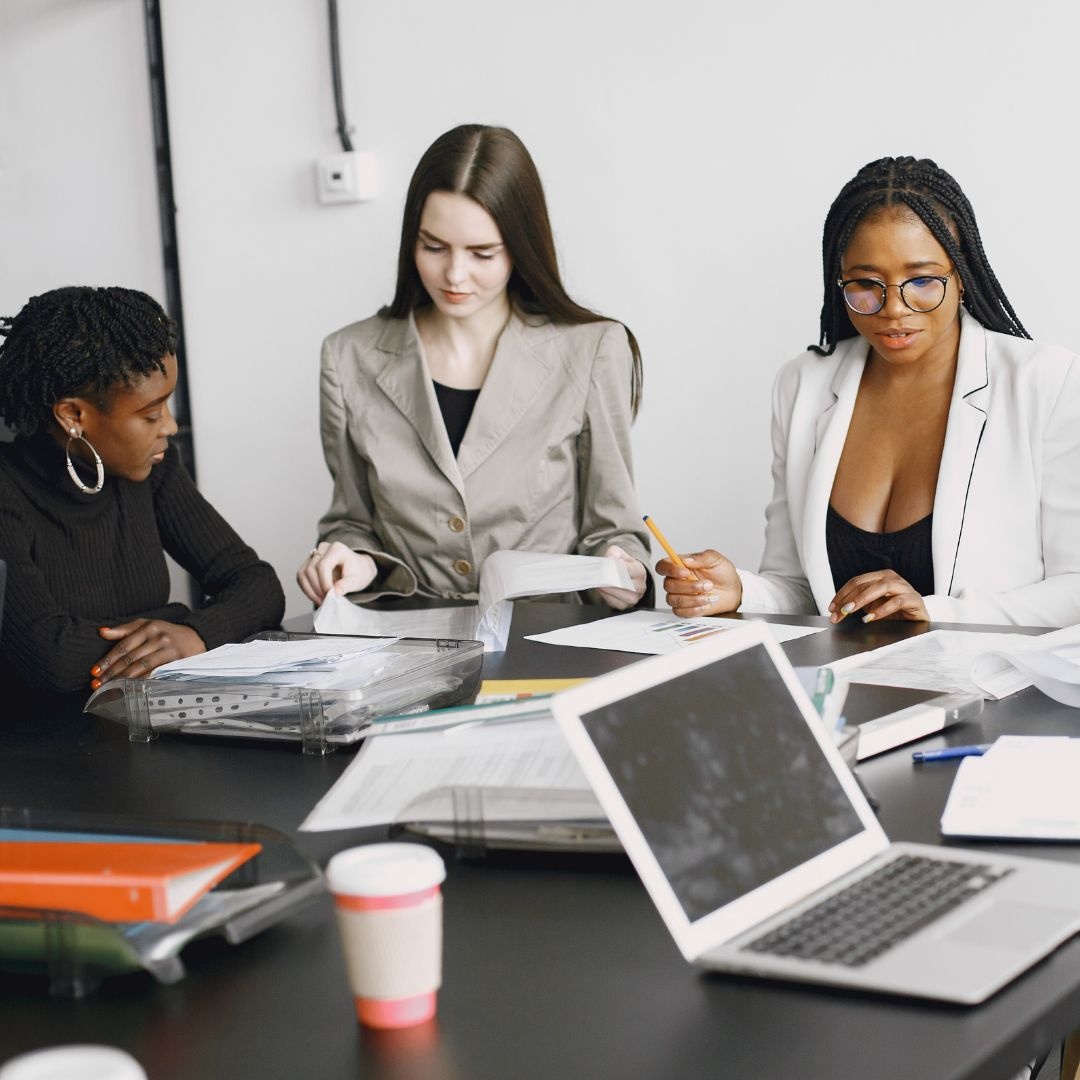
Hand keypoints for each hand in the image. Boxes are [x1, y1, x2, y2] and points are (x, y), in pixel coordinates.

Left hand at [91, 620, 205, 687]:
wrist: (194, 638)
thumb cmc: (165, 632)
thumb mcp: (146, 625)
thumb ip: (124, 629)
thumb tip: (101, 632)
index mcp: (148, 628)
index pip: (123, 646)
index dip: (107, 660)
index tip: (95, 671)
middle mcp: (159, 638)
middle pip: (130, 658)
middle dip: (112, 673)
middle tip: (97, 684)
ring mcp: (168, 650)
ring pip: (141, 667)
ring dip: (123, 680)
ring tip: (109, 688)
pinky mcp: (176, 662)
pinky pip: (155, 674)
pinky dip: (141, 682)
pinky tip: (130, 688)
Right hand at [296, 541, 376, 604]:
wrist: (358, 568)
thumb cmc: (358, 571)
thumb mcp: (357, 579)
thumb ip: (346, 585)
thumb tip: (334, 593)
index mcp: (337, 549)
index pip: (323, 565)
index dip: (324, 582)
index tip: (330, 595)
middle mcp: (323, 549)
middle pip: (311, 569)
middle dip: (317, 588)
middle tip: (326, 601)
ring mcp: (314, 555)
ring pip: (303, 573)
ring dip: (310, 590)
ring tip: (321, 600)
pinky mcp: (308, 563)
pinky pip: (301, 577)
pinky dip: (307, 589)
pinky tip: (316, 597)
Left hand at [597, 545, 647, 609]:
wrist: (625, 577)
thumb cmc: (623, 566)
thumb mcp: (619, 554)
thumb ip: (614, 552)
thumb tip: (610, 558)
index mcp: (640, 571)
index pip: (630, 570)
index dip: (617, 568)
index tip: (607, 566)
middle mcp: (640, 586)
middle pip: (625, 584)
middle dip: (610, 579)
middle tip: (600, 575)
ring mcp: (634, 597)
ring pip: (620, 595)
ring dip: (607, 588)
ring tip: (599, 582)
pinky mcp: (625, 605)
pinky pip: (615, 603)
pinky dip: (606, 596)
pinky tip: (601, 589)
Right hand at [657, 549, 741, 615]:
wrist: (734, 590)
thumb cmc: (723, 573)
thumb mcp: (715, 559)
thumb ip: (700, 557)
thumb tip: (686, 560)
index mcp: (681, 566)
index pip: (663, 566)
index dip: (669, 570)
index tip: (685, 572)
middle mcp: (677, 580)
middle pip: (668, 585)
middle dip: (689, 587)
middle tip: (708, 585)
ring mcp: (680, 595)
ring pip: (673, 600)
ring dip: (692, 599)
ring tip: (708, 595)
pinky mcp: (685, 609)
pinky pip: (680, 612)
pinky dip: (693, 609)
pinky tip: (704, 604)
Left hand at [828, 569, 928, 623]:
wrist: (918, 621)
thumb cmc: (894, 613)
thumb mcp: (872, 606)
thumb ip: (857, 604)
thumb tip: (837, 611)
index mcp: (880, 577)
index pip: (856, 581)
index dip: (842, 594)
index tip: (831, 607)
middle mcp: (892, 579)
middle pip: (865, 584)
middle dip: (848, 598)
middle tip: (838, 612)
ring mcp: (904, 588)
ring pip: (880, 587)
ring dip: (862, 599)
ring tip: (850, 610)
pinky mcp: (914, 600)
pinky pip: (896, 602)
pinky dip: (882, 610)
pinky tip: (870, 617)